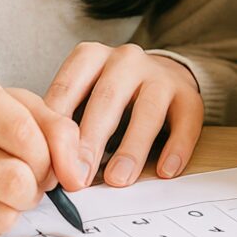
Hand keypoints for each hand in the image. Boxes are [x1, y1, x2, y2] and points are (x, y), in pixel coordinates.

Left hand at [44, 43, 203, 186]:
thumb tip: (46, 168)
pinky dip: (177, 148)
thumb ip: (64, 123)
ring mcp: (161, 76)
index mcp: (91, 56)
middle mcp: (127, 59)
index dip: (56, 128)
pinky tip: (166, 171)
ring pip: (148, 111)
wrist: (163, 74)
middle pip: (106, 99)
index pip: (68, 88)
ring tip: (118, 179)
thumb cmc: (110, 95)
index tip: (48, 165)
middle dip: (90, 141)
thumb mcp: (81, 96)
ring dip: (131, 148)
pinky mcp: (190, 96)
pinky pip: (186, 122)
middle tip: (77, 178)